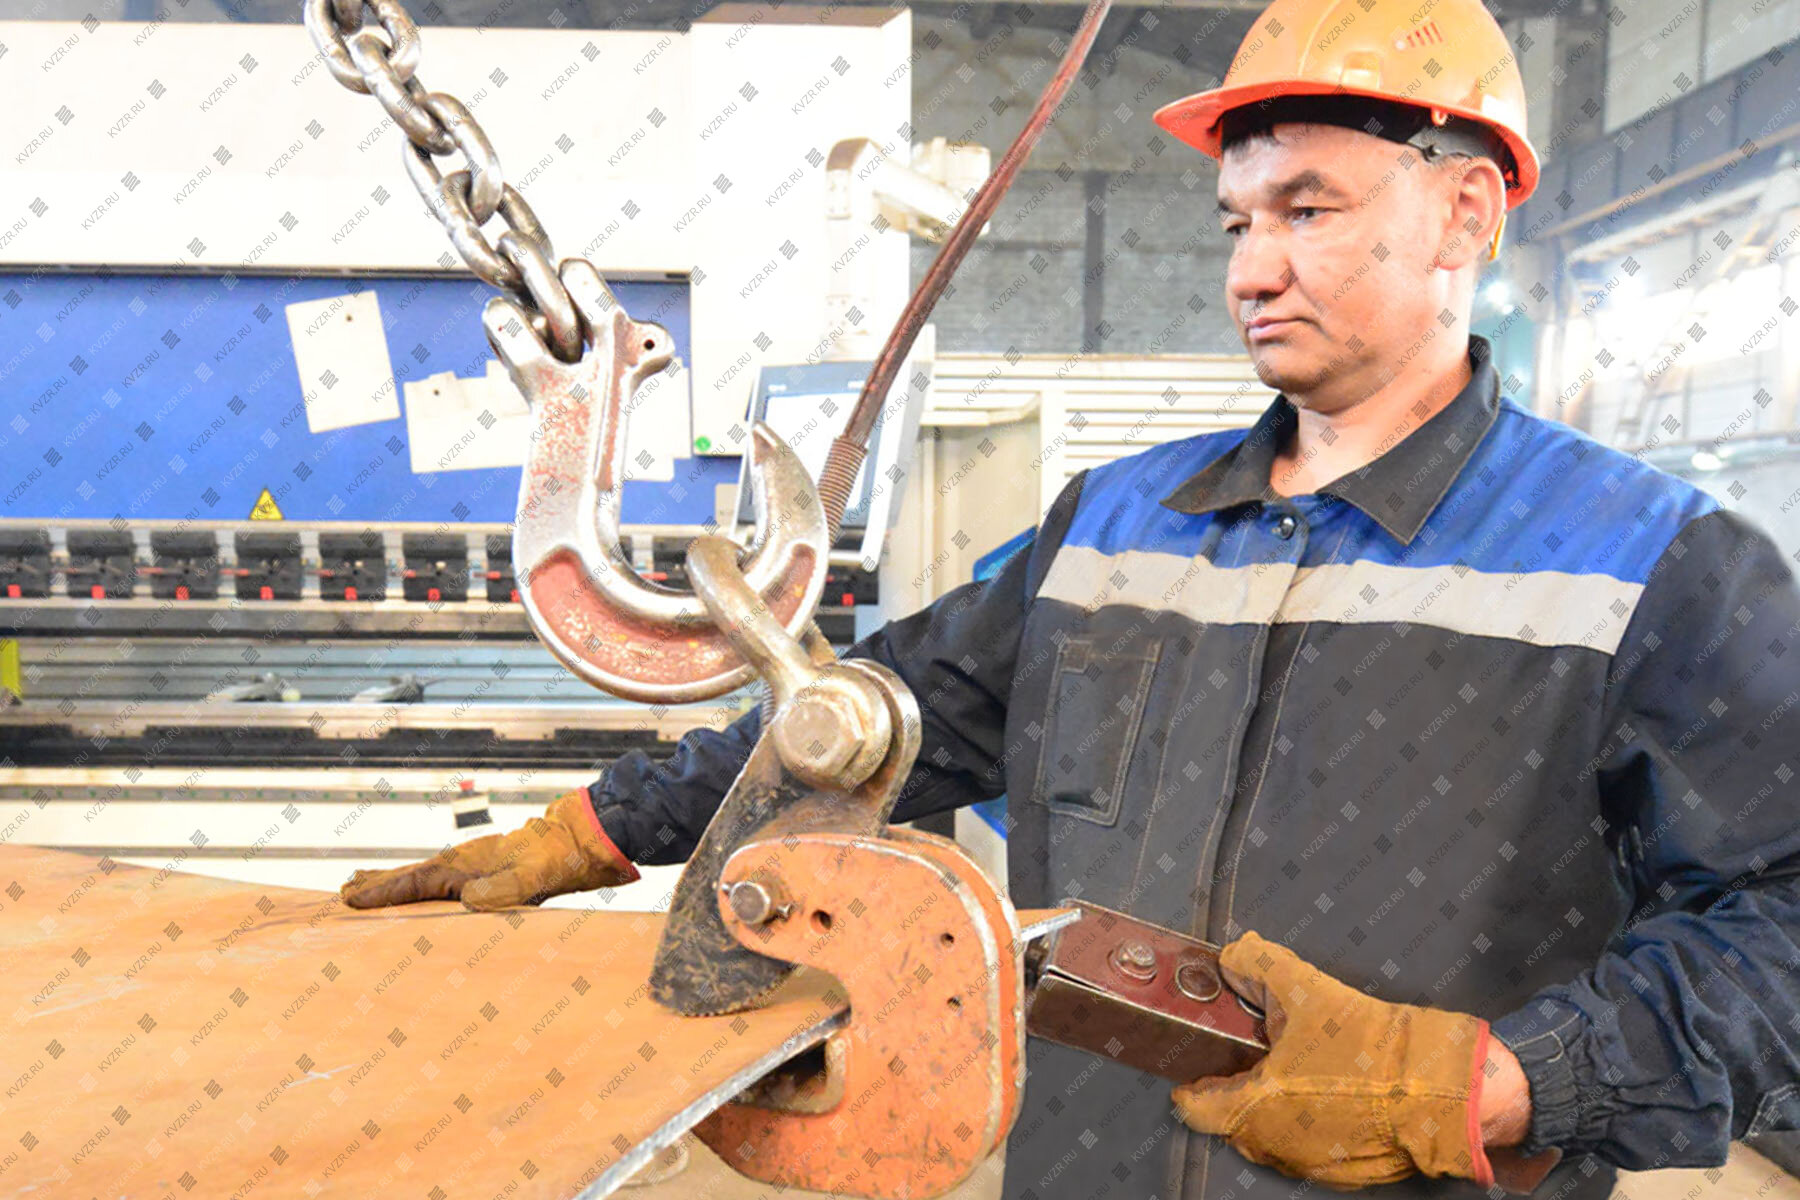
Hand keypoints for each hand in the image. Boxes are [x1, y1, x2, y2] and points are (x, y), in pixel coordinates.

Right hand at [340, 789, 639, 911]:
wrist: (584, 837)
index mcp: (468, 865)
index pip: (414, 882)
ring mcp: (474, 865)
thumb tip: (467, 900)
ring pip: (424, 877)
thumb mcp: (535, 877)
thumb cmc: (560, 858)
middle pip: (411, 876)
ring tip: (363, 887)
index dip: (381, 893)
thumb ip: (504, 888)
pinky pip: (443, 882)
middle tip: (341, 894)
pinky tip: (418, 893)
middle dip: (378, 886)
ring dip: (394, 885)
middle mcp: (465, 862)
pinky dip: (420, 887)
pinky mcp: (486, 870)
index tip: (348, 899)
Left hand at [1172, 930, 1496, 1188]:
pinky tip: (1327, 1093)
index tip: (1197, 1069)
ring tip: (1294, 1072)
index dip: (1192, 1085)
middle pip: (1233, 1123)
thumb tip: (1234, 956)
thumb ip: (1259, 966)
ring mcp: (1312, 1165)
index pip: (1195, 1110)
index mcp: (1256, 1108)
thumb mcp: (1308, 991)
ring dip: (1273, 1110)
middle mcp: (1277, 1145)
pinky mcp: (1346, 1174)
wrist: (1443, 1091)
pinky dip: (1309, 1126)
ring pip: (1271, 1138)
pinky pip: (1309, 1150)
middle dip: (1237, 1092)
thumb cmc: (1375, 1051)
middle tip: (1254, 1059)